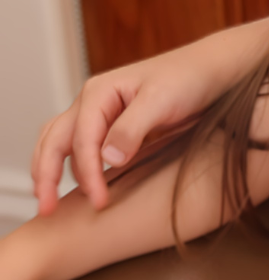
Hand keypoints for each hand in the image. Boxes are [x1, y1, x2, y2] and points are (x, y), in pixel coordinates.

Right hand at [31, 15, 268, 213]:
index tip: (99, 200)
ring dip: (50, 171)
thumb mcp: (162, 101)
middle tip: (46, 209)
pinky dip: (73, 167)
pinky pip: (82, 147)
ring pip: (60, 143)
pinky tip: (81, 187)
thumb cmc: (189, 79)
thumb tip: (107, 159)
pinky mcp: (114, 126)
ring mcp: (101, 114)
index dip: (87, 173)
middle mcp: (92, 102)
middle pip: (54, 140)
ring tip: (50, 203)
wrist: (213, 70)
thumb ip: (132, 128)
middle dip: (44, 175)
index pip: (80, 139)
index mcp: (99, 93)